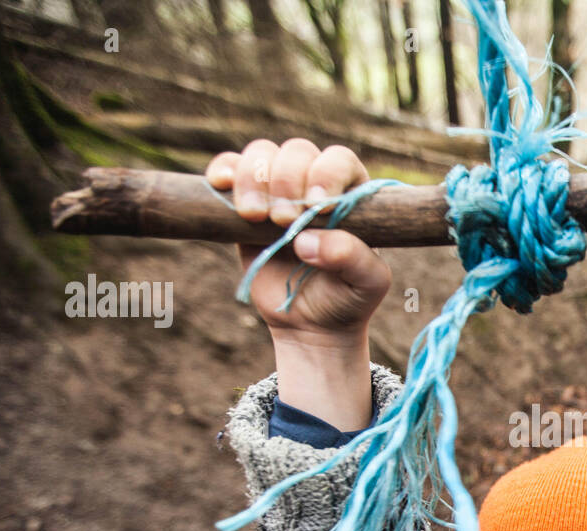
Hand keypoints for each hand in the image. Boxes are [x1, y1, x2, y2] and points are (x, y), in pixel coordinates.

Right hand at [205, 138, 391, 347]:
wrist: (309, 322)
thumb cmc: (346, 297)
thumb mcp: (366, 284)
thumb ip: (351, 258)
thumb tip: (307, 240)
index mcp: (353, 193)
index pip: (339, 160)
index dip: (326, 175)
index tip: (318, 207)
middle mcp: (315, 183)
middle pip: (297, 152)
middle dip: (287, 181)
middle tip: (285, 221)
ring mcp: (279, 190)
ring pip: (261, 154)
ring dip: (253, 179)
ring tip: (255, 217)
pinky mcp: (246, 202)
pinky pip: (229, 168)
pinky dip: (223, 170)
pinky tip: (221, 185)